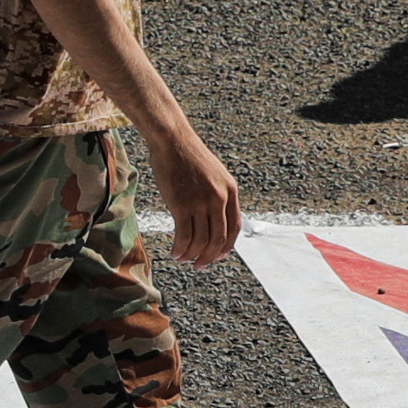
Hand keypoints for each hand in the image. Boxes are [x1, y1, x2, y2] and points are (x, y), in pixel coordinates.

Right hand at [151, 125, 244, 270]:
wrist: (173, 142)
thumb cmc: (189, 157)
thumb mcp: (214, 175)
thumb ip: (218, 195)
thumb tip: (215, 220)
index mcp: (230, 191)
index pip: (235, 228)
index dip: (227, 246)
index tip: (218, 256)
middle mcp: (219, 199)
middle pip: (218, 238)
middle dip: (209, 257)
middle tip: (200, 266)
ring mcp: (201, 202)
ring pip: (200, 240)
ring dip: (192, 255)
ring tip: (184, 259)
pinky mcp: (182, 205)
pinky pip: (184, 235)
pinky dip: (180, 248)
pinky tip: (174, 252)